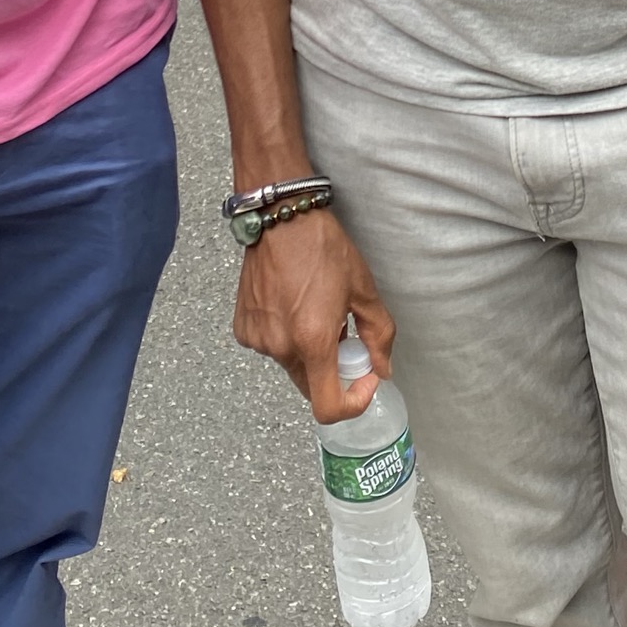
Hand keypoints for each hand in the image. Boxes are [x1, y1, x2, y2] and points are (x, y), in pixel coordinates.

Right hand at [232, 208, 394, 423]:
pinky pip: (270, 347)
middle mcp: (281, 346)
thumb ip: (379, 335)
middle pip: (311, 386)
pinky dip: (284, 337)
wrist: (282, 219)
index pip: (328, 407)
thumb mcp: (363, 289)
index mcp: (313, 341)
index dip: (352, 403)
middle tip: (342, 335)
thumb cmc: (322, 247)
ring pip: (291, 365)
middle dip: (331, 371)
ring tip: (314, 311)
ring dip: (307, 351)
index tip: (363, 377)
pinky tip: (291, 306)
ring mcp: (258, 339)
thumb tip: (383, 368)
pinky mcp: (243, 328)